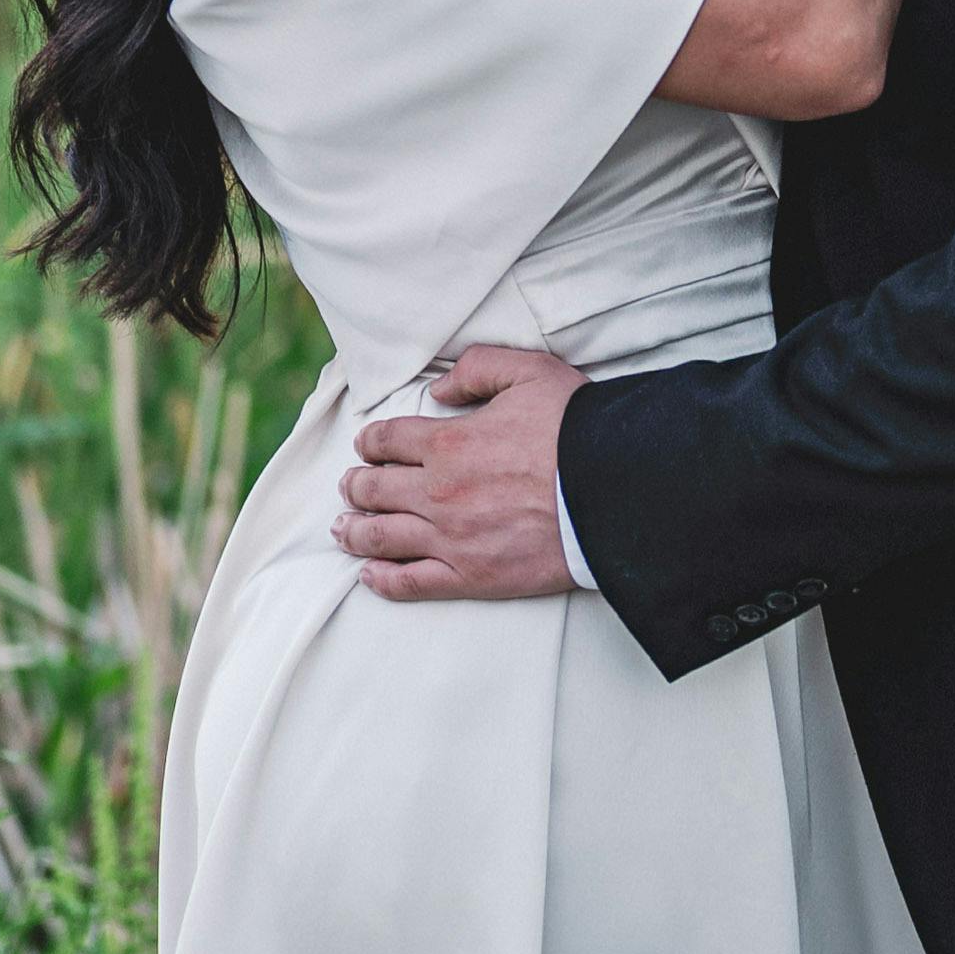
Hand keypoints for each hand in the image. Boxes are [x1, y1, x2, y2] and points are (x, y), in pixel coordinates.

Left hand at [332, 347, 585, 600]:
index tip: (365, 446)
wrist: (612, 492)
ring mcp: (451, 539)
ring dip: (354, 532)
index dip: (370, 442)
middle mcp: (438, 492)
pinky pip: (412, 583)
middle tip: (348, 487)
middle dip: (355, 486)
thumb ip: (476, 369)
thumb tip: (436, 389)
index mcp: (448, 442)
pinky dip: (383, 580)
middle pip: (375, 490)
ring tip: (342, 529)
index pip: (388, 440)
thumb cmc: (574, 429)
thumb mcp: (527, 372)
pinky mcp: (471, 577)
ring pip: (382, 537)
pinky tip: (369, 575)